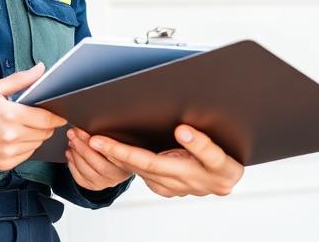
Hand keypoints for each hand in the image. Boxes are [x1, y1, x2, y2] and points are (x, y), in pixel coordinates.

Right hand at [0, 62, 66, 170]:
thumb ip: (20, 79)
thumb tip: (40, 69)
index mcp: (10, 115)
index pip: (46, 119)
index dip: (56, 116)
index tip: (60, 113)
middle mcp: (11, 136)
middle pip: (45, 133)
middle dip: (47, 125)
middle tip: (39, 117)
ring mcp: (8, 152)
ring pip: (37, 144)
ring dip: (37, 135)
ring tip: (25, 126)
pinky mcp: (5, 164)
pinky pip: (27, 155)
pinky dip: (27, 146)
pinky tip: (17, 137)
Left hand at [65, 127, 133, 190]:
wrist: (118, 162)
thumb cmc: (117, 146)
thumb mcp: (119, 139)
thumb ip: (110, 136)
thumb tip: (93, 126)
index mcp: (128, 162)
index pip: (116, 156)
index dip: (103, 146)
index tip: (92, 137)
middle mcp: (117, 176)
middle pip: (99, 165)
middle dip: (83, 147)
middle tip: (74, 134)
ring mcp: (105, 183)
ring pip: (87, 172)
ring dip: (76, 155)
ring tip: (71, 141)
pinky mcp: (94, 186)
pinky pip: (80, 179)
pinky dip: (72, 165)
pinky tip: (70, 153)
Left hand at [87, 124, 243, 197]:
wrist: (225, 182)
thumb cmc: (225, 163)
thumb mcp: (223, 153)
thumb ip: (203, 143)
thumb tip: (183, 131)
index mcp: (200, 172)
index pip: (156, 161)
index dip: (130, 151)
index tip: (115, 141)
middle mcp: (182, 182)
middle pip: (143, 166)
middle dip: (116, 152)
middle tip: (93, 140)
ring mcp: (171, 187)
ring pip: (138, 171)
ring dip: (115, 158)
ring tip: (93, 143)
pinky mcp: (164, 187)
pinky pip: (141, 173)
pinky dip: (124, 162)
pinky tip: (111, 151)